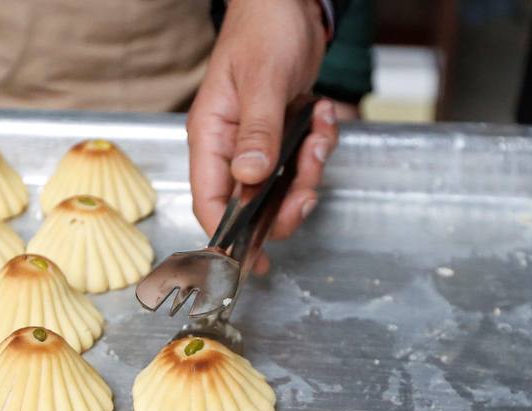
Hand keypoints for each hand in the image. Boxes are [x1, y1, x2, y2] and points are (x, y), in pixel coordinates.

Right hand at [188, 0, 339, 266]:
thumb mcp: (262, 82)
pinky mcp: (282, 137)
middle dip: (287, 202)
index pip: (209, 202)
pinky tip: (322, 115)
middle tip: (309, 187)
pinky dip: (319, 147)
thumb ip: (258, 132)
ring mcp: (257, 145)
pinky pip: (302, 164)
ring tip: (319, 132)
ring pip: (282, 188)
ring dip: (309, 171)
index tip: (253, 263)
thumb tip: (249, 179)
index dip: (228, 238)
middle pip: (252, 206)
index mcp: (211, 137)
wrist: (289, 2)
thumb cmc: (264, 29)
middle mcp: (230, 148)